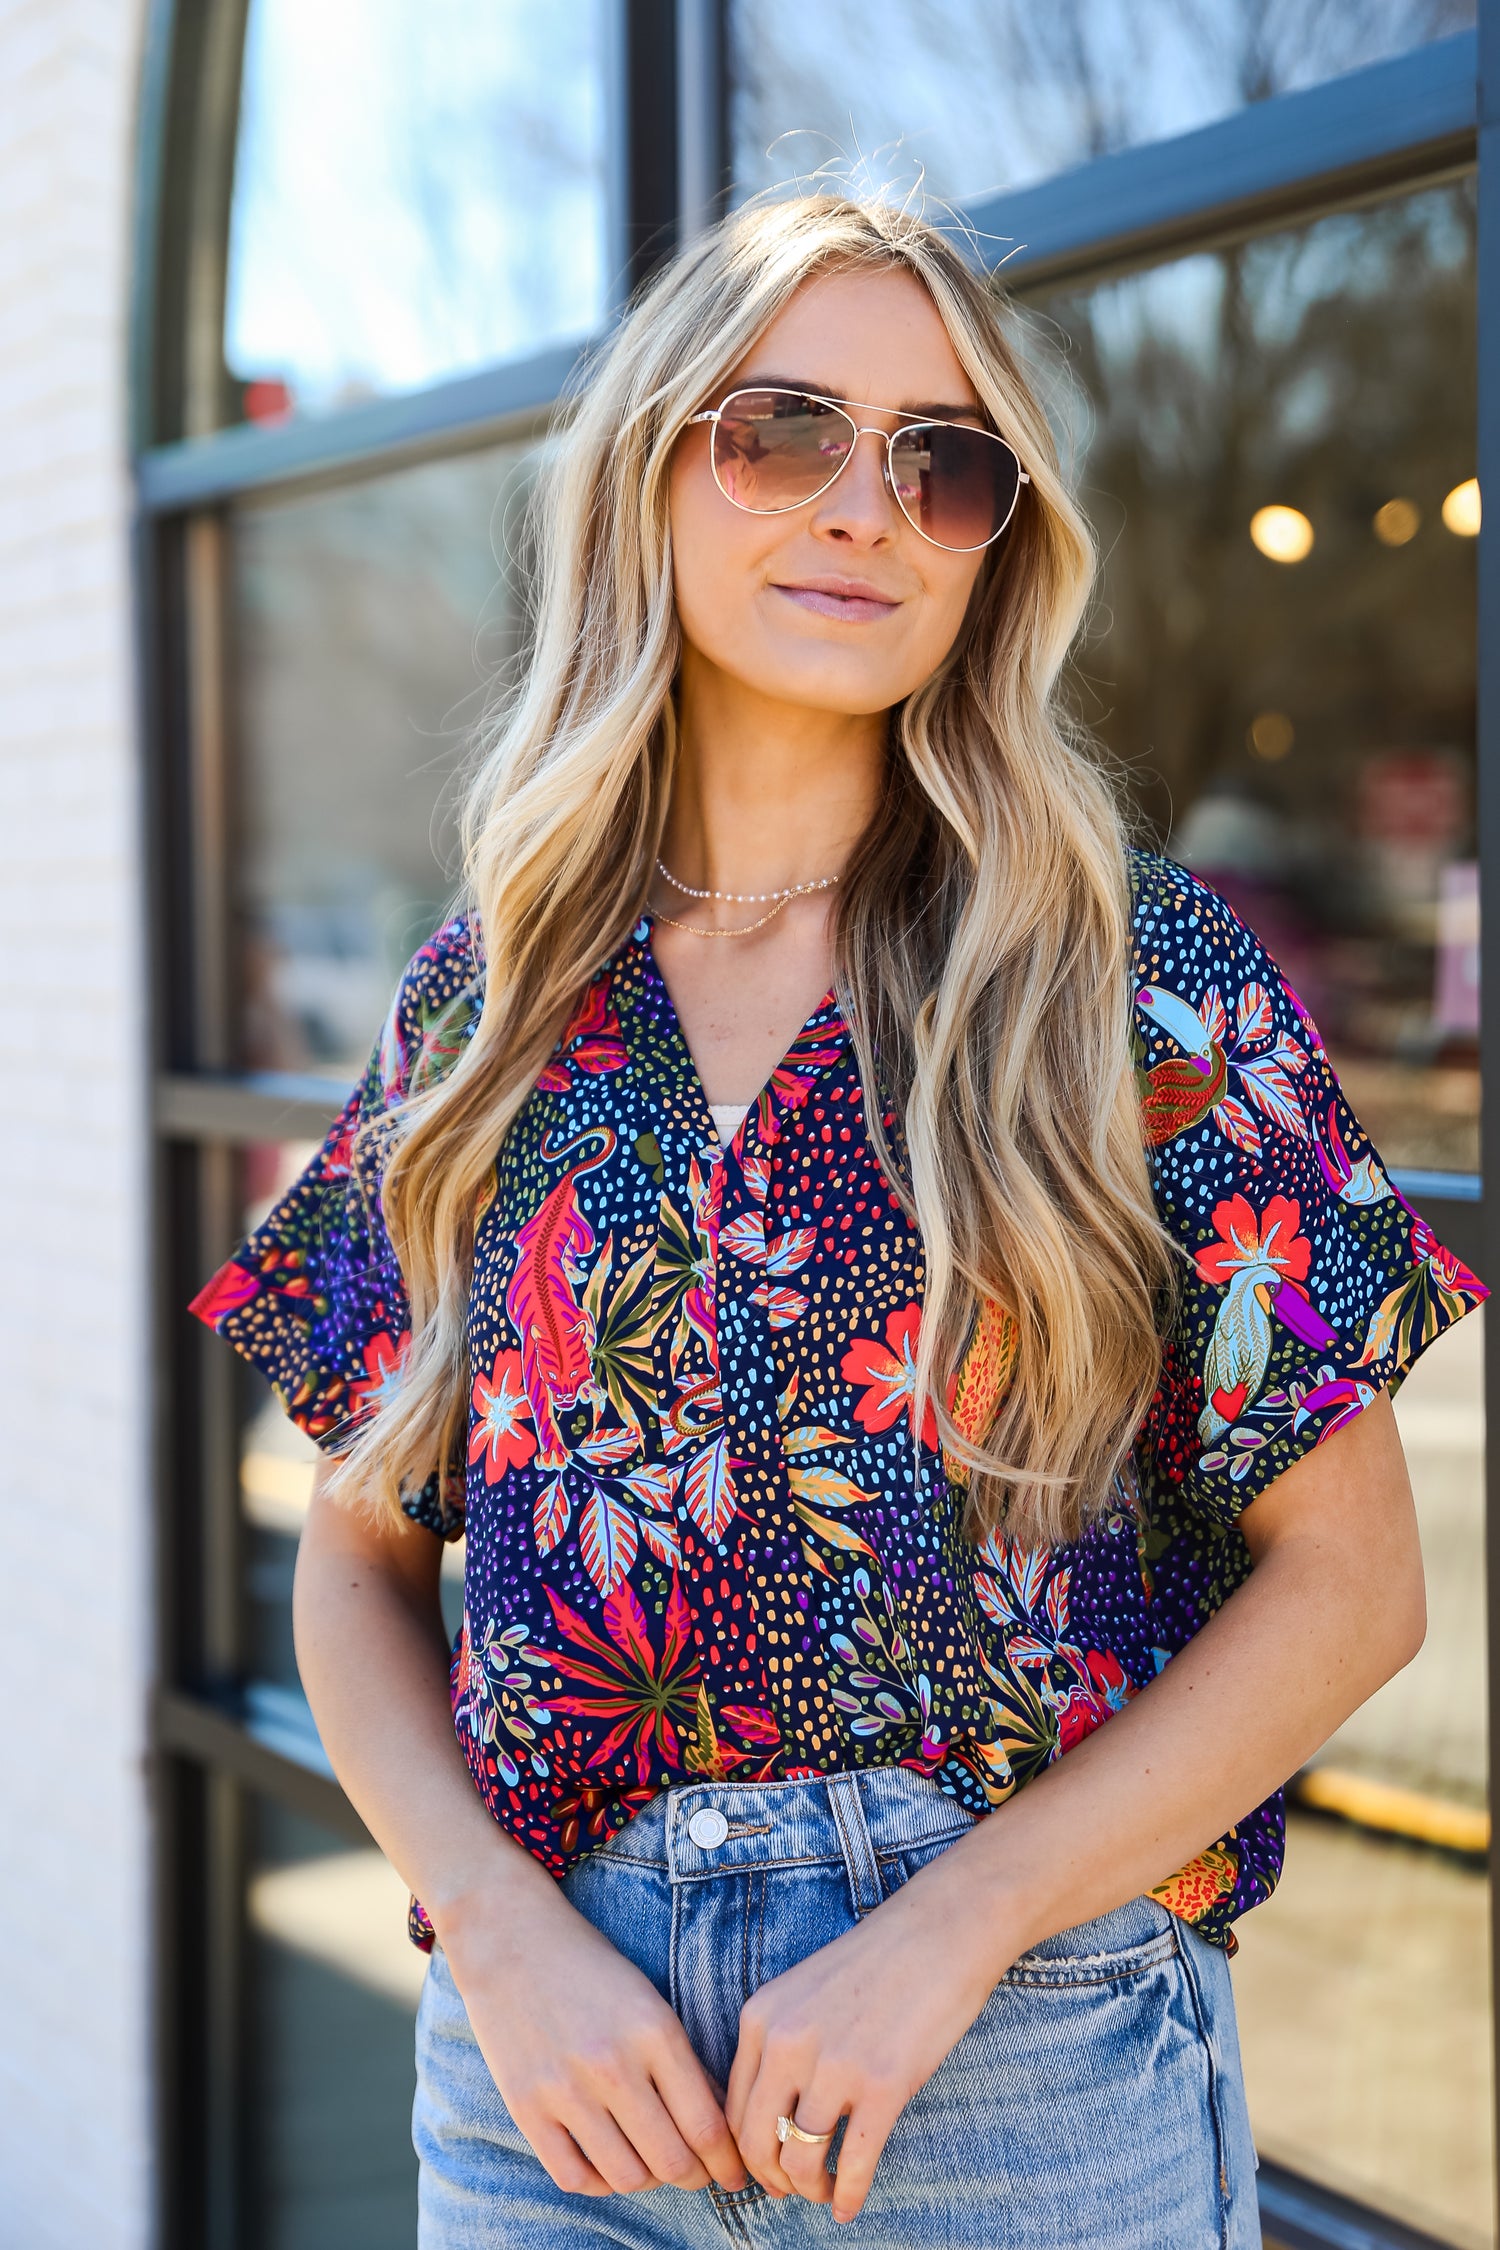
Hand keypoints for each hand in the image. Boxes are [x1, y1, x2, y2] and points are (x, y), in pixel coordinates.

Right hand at [442, 1879, 747, 2199]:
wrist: (510, 1937)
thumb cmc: (589, 1967)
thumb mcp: (648, 2001)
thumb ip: (680, 2062)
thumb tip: (713, 2128)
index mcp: (653, 2030)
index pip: (706, 2125)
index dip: (727, 2161)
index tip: (734, 2173)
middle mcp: (613, 2064)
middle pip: (672, 2160)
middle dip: (696, 2177)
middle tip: (699, 2175)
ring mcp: (565, 2089)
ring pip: (627, 2177)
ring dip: (648, 2181)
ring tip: (651, 2165)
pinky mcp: (525, 2107)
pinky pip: (573, 2176)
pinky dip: (599, 2182)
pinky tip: (607, 2163)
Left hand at [725, 1854, 1015, 2222]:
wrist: (940, 1931)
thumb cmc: (877, 1961)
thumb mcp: (804, 1991)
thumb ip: (780, 2042)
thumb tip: (771, 2115)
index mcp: (761, 2017)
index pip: (732, 2107)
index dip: (746, 2150)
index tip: (765, 2165)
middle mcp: (787, 2043)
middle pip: (756, 2141)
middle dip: (771, 2178)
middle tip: (790, 2190)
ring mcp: (834, 2066)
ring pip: (798, 2159)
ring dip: (808, 2189)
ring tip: (824, 2192)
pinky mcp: (882, 2086)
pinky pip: (852, 2163)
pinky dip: (848, 2195)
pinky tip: (850, 2206)